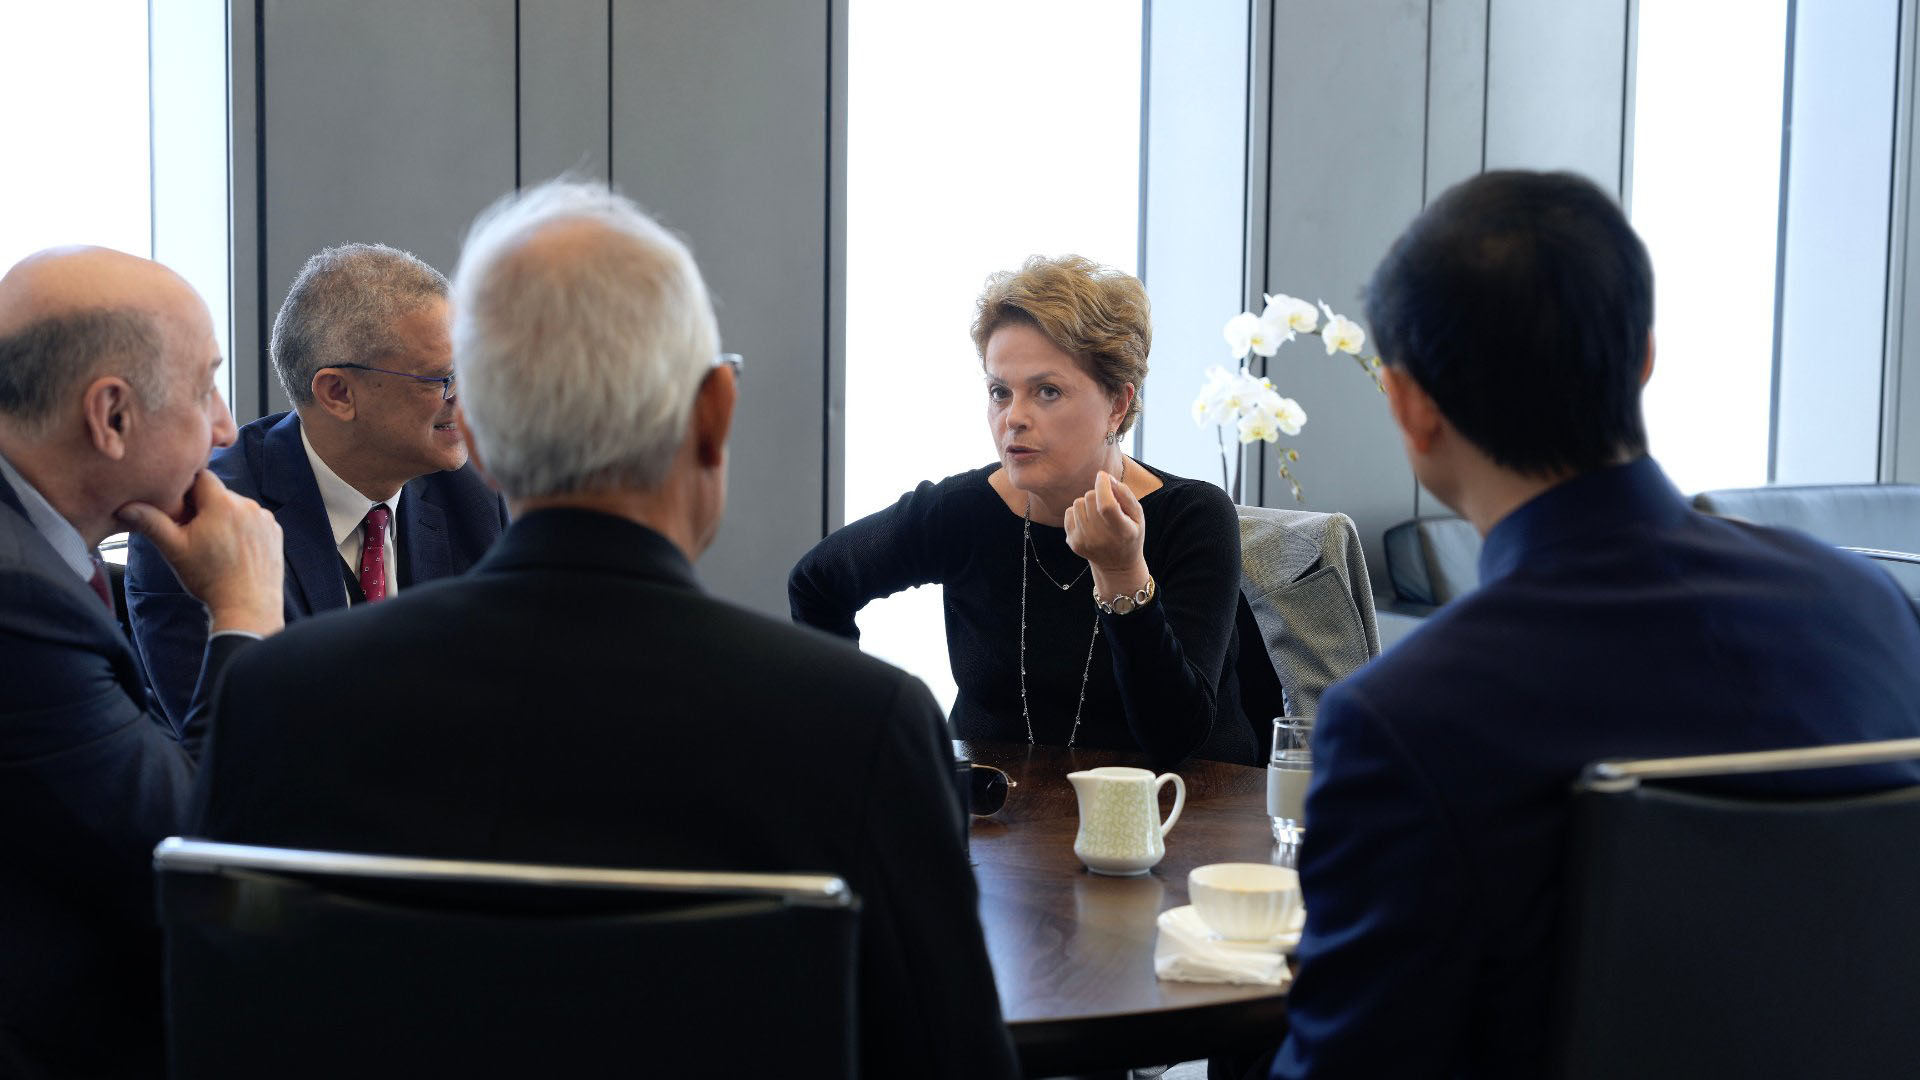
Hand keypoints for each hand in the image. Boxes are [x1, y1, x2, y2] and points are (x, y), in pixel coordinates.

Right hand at [118, 470, 284, 635]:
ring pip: (237, 507)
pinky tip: (233, 550)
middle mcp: (248, 505)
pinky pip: (253, 521)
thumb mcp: (174, 549)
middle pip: (219, 493)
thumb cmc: (209, 578)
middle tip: (193, 531)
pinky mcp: (275, 532)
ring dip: (224, 517)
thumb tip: (124, 506)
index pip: (201, 476)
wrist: (247, 606)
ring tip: (214, 544)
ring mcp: (265, 519)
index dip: (186, 489)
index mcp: (223, 503)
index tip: (179, 508)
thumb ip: (151, 523)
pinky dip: (242, 529)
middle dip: (204, 506)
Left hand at [1065, 470, 1148, 594]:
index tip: (1103, 476)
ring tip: (1098, 515)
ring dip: (1087, 503)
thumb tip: (1105, 477)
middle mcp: (1101, 538)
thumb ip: (1125, 494)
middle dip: (1097, 493)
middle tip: (1106, 503)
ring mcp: (1084, 542)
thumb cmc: (1130, 534)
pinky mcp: (1073, 543)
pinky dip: (1078, 512)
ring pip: (1077, 503)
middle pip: (1089, 498)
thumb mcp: (1138, 515)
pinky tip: (1089, 522)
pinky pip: (1069, 512)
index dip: (1102, 485)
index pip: (1106, 504)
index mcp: (1122, 531)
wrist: (1117, 565)